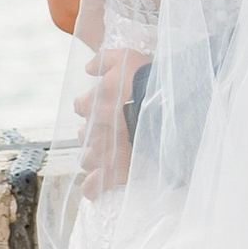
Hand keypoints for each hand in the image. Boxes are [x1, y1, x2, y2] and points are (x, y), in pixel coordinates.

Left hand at [73, 40, 149, 195]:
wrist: (167, 108)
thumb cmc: (147, 81)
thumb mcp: (124, 58)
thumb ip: (103, 60)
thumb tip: (87, 68)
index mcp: (92, 104)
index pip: (80, 106)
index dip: (91, 106)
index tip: (104, 106)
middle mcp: (93, 129)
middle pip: (85, 134)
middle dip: (96, 132)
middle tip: (115, 130)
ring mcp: (102, 152)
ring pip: (87, 158)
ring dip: (95, 156)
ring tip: (111, 155)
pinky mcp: (114, 171)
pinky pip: (93, 186)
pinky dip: (92, 188)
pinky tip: (94, 190)